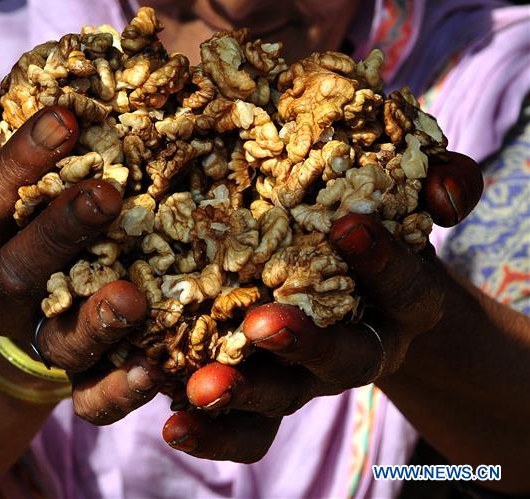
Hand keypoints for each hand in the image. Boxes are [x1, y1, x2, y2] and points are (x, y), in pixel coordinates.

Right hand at [0, 85, 162, 422]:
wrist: (24, 310)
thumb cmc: (24, 218)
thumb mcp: (5, 176)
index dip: (18, 157)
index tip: (63, 117)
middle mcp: (5, 287)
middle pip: (22, 263)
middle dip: (62, 227)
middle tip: (109, 191)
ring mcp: (41, 337)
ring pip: (60, 338)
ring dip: (97, 318)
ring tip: (132, 297)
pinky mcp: (78, 378)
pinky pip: (94, 396)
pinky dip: (119, 388)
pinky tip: (151, 369)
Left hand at [162, 153, 482, 461]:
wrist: (361, 285)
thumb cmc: (383, 226)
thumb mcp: (415, 201)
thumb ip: (441, 185)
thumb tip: (444, 186)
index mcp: (405, 305)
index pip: (404, 288)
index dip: (382, 262)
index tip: (349, 226)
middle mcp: (361, 348)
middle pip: (340, 361)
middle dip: (302, 343)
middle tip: (260, 324)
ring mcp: (310, 377)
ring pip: (283, 400)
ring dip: (243, 396)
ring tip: (200, 388)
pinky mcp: (267, 391)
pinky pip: (246, 427)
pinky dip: (211, 432)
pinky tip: (172, 421)